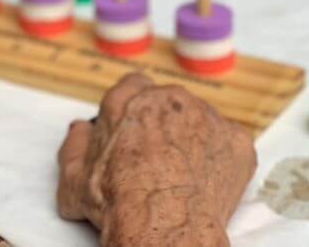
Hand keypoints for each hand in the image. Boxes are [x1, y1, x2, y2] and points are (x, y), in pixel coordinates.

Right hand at [57, 73, 256, 246]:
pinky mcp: (236, 139)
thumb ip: (74, 146)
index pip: (133, 86)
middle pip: (168, 102)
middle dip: (165, 124)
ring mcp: (206, 115)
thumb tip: (80, 132)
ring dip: (195, 138)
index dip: (135, 110)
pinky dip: (223, 158)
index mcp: (127, 97)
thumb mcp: (73, 179)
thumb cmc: (118, 199)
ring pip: (201, 120)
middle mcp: (167, 97)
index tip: (135, 131)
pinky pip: (231, 142)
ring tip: (184, 174)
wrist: (161, 222)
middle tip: (159, 158)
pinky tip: (208, 180)